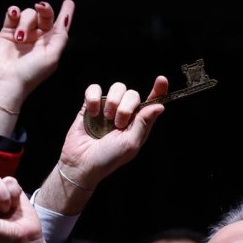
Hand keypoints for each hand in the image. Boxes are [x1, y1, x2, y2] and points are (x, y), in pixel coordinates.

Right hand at [0, 0, 74, 111]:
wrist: (7, 81)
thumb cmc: (32, 72)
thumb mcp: (52, 56)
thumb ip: (60, 36)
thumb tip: (65, 19)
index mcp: (51, 43)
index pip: (60, 25)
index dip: (65, 13)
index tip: (69, 2)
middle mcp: (38, 37)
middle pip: (45, 14)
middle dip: (44, 9)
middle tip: (40, 6)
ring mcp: (23, 33)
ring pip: (28, 14)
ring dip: (26, 23)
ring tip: (20, 38)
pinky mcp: (7, 31)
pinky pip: (13, 14)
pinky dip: (14, 11)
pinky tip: (14, 13)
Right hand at [42, 76, 168, 208]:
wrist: (82, 163)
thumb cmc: (108, 158)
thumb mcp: (130, 144)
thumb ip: (144, 123)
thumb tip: (160, 106)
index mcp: (139, 123)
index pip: (152, 102)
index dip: (159, 90)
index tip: (161, 80)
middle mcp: (125, 113)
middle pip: (133, 93)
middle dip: (126, 107)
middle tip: (118, 124)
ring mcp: (107, 107)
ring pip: (116, 87)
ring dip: (112, 102)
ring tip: (106, 119)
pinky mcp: (90, 105)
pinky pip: (94, 88)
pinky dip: (93, 98)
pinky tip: (92, 113)